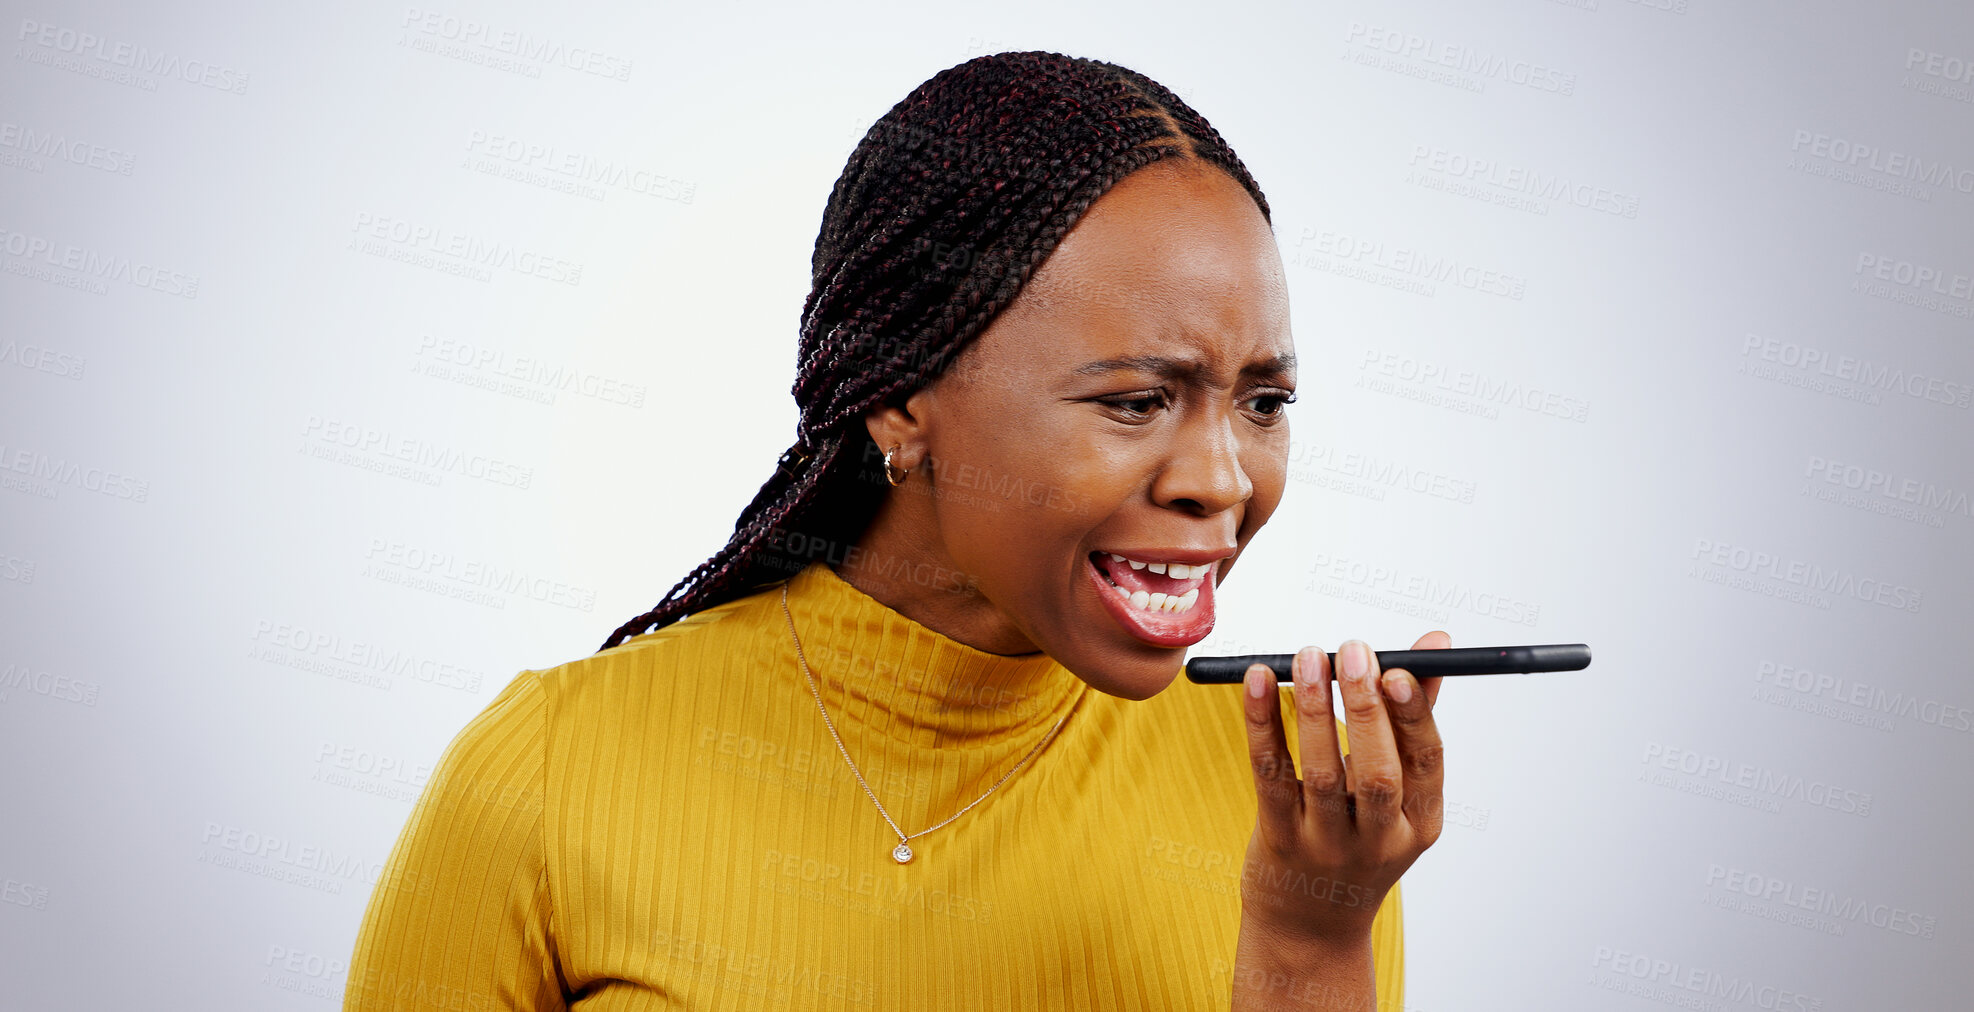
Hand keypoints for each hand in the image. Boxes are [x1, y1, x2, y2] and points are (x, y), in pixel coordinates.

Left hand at [1237, 632, 1447, 947]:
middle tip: (1351, 650)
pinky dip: (1262, 723)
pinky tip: (1256, 681)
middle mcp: (1379, 838)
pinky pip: (1270, 774)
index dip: (1414, 714)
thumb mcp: (1396, 787)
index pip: (1427, 762)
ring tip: (1306, 657)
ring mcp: (1327, 844)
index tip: (1397, 668)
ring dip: (1313, 708)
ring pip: (1322, 773)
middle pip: (1377, 771)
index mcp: (1419, 821)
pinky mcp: (1279, 839)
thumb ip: (1410, 714)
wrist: (1311, 923)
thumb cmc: (1358, 833)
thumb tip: (1434, 642)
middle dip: (1365, 706)